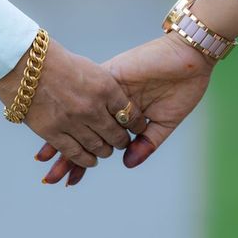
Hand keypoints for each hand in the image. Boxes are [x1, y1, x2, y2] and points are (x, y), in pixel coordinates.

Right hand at [0, 38, 145, 167]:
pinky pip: (75, 154)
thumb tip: (118, 107)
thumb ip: (105, 89)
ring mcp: (72, 121)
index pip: (130, 114)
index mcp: (104, 87)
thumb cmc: (55, 61)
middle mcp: (91, 107)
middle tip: (121, 141)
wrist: (22, 62)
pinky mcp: (52, 132)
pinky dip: (86, 160)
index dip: (136, 124)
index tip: (136, 127)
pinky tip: (90, 160)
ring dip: (104, 151)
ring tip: (105, 150)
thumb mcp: (89, 68)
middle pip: (117, 134)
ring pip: (98, 147)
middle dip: (122, 140)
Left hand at [36, 31, 213, 184]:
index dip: (82, 160)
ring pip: (77, 118)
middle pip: (81, 133)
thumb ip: (147, 142)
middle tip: (51, 179)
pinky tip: (57, 129)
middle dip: (67, 158)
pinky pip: (84, 97)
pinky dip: (71, 114)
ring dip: (62, 140)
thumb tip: (127, 163)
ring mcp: (105, 91)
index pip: (96, 141)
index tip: (69, 180)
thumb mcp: (164, 122)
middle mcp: (108, 104)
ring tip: (46, 164)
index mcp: (120, 115)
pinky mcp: (107, 77)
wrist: (191, 57)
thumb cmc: (183, 88)